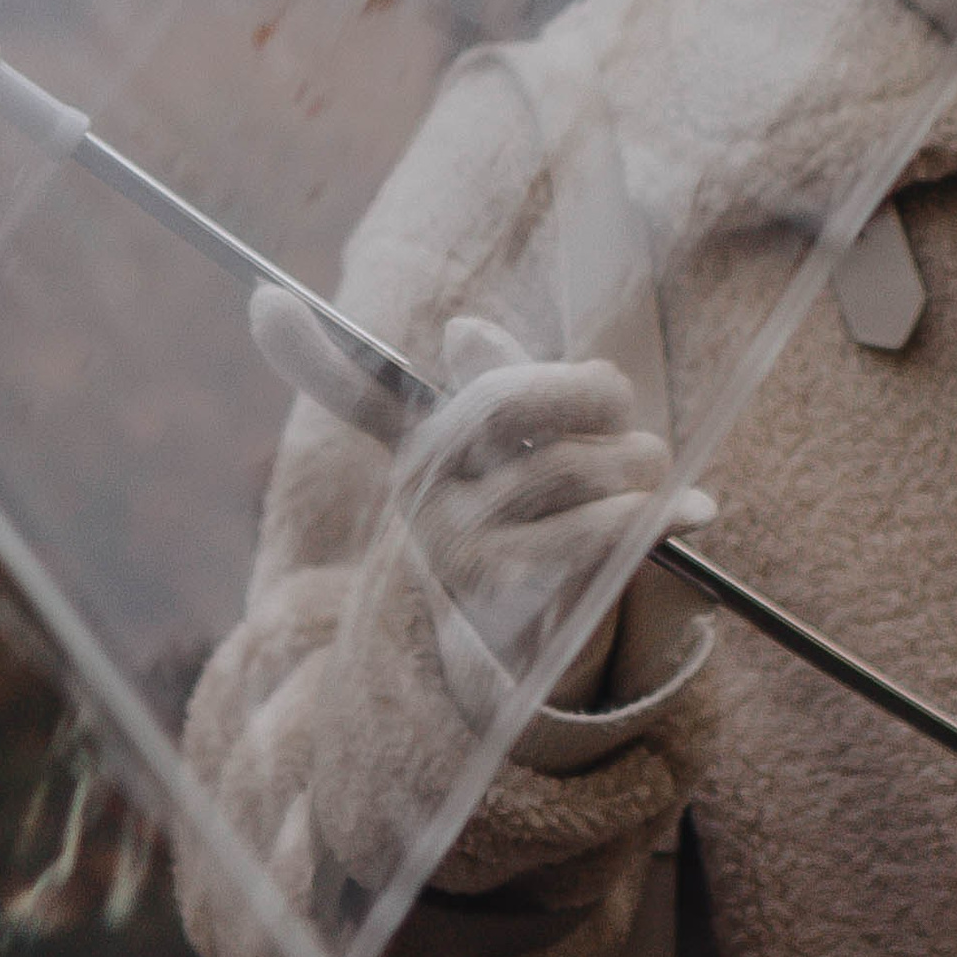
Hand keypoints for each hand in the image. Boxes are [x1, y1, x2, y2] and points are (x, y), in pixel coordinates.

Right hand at [253, 291, 708, 692]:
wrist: (547, 655)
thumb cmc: (542, 526)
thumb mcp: (523, 458)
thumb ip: (503, 387)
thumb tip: (461, 328)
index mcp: (425, 444)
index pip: (360, 392)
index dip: (310, 352)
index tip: (265, 300)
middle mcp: (424, 492)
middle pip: (512, 398)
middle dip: (590, 393)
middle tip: (621, 410)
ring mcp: (458, 544)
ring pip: (580, 462)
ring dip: (642, 467)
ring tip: (651, 486)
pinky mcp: (510, 592)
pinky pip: (607, 525)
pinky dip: (661, 513)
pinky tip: (691, 512)